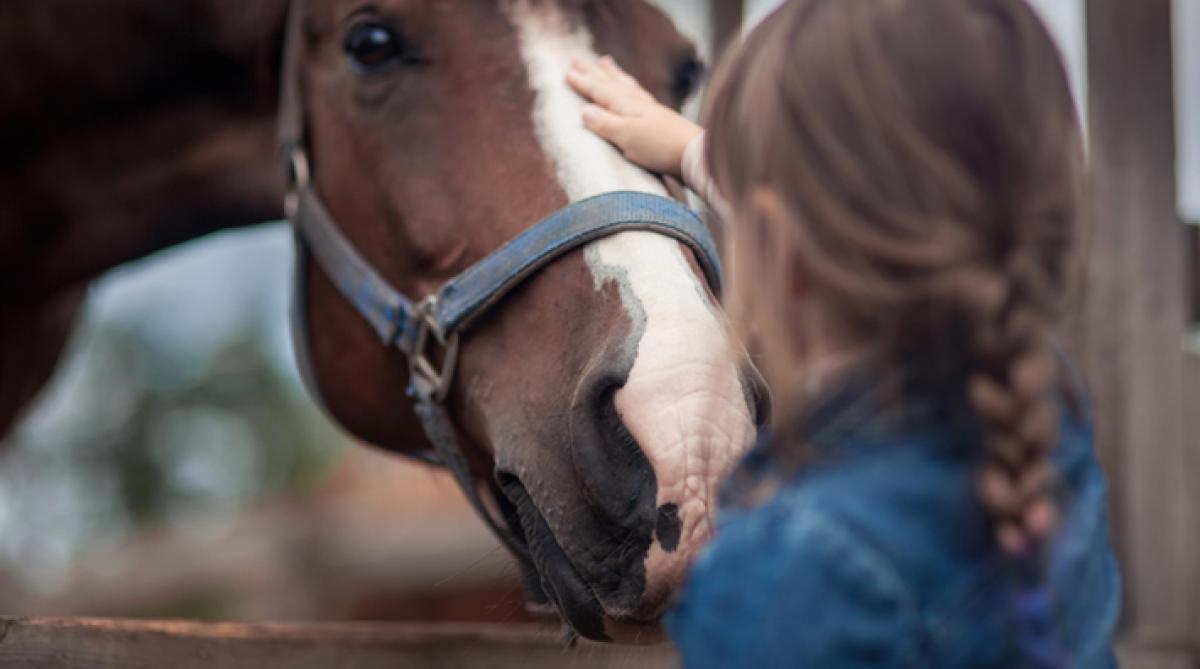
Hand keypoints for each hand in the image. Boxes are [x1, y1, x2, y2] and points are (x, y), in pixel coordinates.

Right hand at [567, 56, 702, 178]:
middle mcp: (638, 103)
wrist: (694, 154)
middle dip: (594, 72)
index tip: (568, 72)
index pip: (600, 91)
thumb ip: (605, 123)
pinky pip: (639, 94)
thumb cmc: (660, 147)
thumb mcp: (627, 137)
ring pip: (626, 85)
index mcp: (627, 106)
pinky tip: (634, 90)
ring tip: (605, 62)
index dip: (584, 82)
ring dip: (613, 74)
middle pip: (611, 83)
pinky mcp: (661, 119)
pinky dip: (632, 87)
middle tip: (578, 59)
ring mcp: (651, 109)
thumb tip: (584, 110)